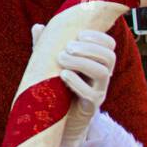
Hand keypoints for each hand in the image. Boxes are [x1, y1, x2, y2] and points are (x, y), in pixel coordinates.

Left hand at [33, 23, 115, 146]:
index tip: (79, 34)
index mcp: (96, 63)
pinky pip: (91, 93)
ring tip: (61, 59)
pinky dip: (77, 82)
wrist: (56, 120)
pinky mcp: (91, 107)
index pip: (109, 45)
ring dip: (82, 62)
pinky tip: (63, 75)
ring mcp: (99, 92)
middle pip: (108, 56)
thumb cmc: (55, 86)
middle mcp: (102, 76)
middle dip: (88, 48)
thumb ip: (46, 46)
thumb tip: (38, 27)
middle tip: (67, 47)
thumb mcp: (51, 64)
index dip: (98, 37)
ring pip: (102, 72)